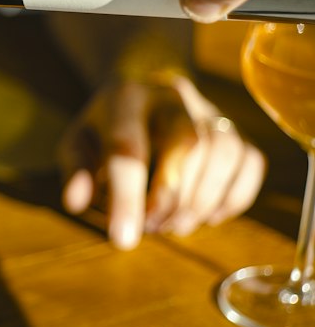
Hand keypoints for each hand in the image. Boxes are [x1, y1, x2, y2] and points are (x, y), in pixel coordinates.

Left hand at [58, 73, 265, 248]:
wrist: (145, 85)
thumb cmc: (106, 126)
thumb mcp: (78, 142)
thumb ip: (76, 170)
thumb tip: (76, 201)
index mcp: (126, 96)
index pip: (127, 148)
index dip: (126, 197)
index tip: (123, 241)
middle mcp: (173, 95)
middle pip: (187, 144)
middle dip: (170, 198)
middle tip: (151, 228)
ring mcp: (210, 109)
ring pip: (223, 153)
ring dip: (201, 202)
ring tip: (174, 226)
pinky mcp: (236, 129)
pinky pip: (250, 162)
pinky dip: (234, 198)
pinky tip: (208, 216)